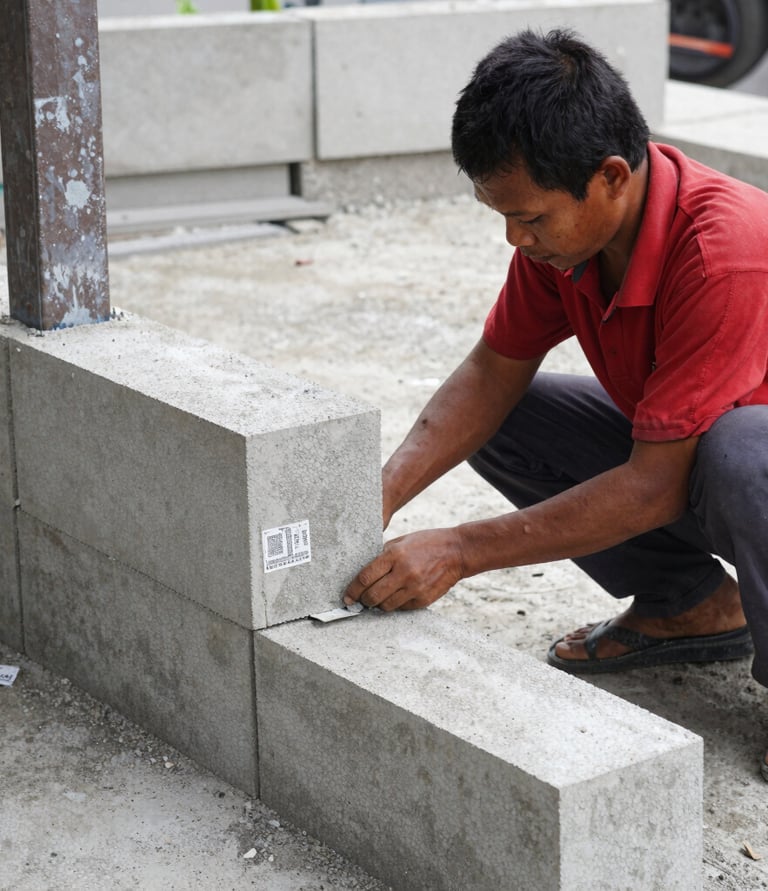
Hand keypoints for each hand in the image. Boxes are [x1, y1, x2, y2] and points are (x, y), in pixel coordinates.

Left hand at [343, 528, 464, 610]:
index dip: (353, 590)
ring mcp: (415, 588)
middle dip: (363, 600)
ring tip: (378, 599)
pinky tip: (396, 596)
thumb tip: (364, 573)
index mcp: (395, 555)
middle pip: (373, 596)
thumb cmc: (427, 543)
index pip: (366, 577)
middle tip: (360, 600)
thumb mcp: (402, 541)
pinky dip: (395, 604)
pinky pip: (401, 608)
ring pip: (386, 606)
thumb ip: (383, 556)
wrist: (457, 551)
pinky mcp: (424, 599)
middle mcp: (404, 573)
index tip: (347, 597)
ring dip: (378, 604)